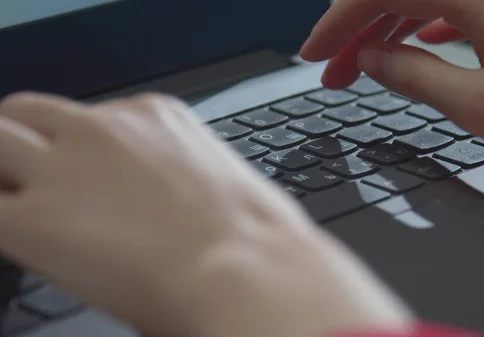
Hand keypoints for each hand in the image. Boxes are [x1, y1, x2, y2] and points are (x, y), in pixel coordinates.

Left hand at [0, 93, 410, 336]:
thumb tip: (160, 195)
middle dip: (21, 142)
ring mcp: (68, 168)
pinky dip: (3, 224)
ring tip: (23, 207)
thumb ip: (176, 171)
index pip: (86, 118)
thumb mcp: (218, 177)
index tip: (79, 173)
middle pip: (25, 113)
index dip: (75, 148)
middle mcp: (106, 130)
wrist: (250, 271)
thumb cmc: (253, 237)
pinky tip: (28, 246)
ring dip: (2, 173)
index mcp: (154, 117)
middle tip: (30, 179)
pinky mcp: (37, 219)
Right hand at [301, 0, 483, 161]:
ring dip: (385, 34)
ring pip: (423, 4)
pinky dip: (421, 31)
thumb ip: (416, 78)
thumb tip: (372, 60)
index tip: (313, 55)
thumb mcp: (481, 105)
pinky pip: (452, 12)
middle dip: (354, 31)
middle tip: (329, 72)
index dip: (339, 24)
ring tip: (360, 70)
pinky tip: (417, 47)